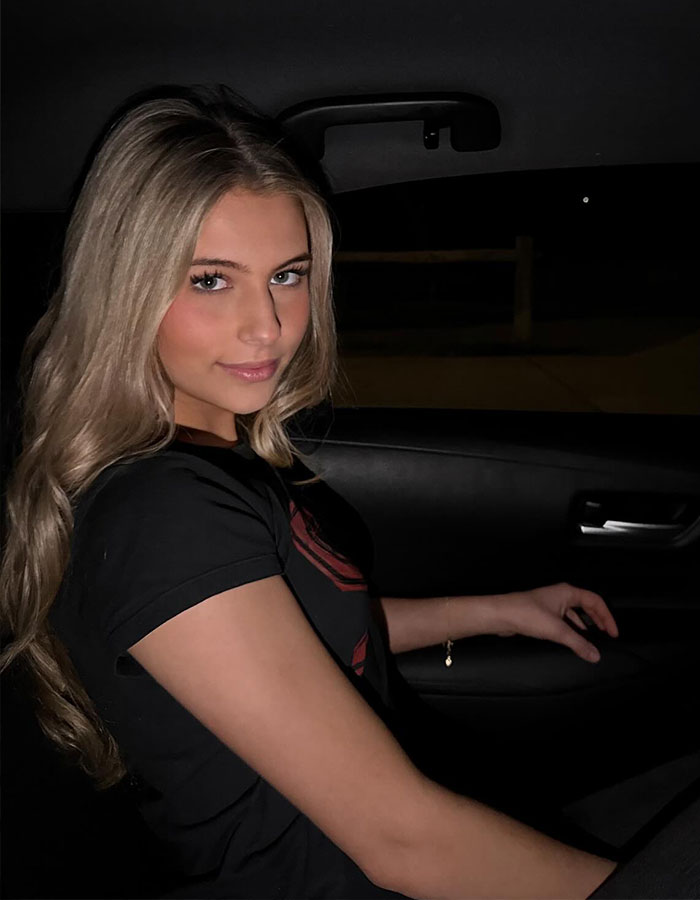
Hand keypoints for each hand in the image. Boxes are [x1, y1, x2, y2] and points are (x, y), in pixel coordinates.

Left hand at [495, 582, 618, 662]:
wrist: (500, 615)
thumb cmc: (524, 613)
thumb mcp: (556, 630)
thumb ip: (578, 643)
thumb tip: (594, 654)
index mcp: (567, 592)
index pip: (596, 601)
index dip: (607, 617)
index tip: (613, 632)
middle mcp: (560, 595)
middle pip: (587, 606)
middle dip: (599, 620)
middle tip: (608, 635)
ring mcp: (551, 604)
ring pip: (574, 613)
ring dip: (585, 625)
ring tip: (593, 639)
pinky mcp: (542, 614)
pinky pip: (564, 620)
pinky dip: (572, 629)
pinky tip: (573, 638)